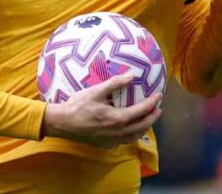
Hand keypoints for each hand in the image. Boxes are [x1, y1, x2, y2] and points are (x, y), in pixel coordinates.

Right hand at [41, 74, 162, 147]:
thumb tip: (132, 76)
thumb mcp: (96, 91)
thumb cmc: (78, 105)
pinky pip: (125, 141)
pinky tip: (132, 129)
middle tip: (158, 108)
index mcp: (118, 118)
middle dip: (153, 117)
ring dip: (145, 127)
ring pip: (135, 136)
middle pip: (143, 125)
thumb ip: (115, 83)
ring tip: (149, 119)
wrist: (62, 123)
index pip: (142, 110)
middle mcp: (118, 132)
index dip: (153, 102)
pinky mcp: (106, 144)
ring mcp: (112, 140)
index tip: (159, 95)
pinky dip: (133, 134)